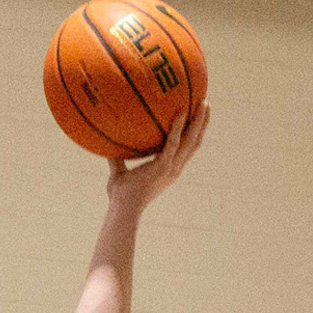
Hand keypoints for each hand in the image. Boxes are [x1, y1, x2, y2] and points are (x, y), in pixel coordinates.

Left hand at [106, 100, 209, 214]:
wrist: (123, 209)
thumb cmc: (120, 196)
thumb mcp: (119, 173)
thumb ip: (116, 159)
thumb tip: (107, 146)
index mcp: (169, 169)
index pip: (186, 149)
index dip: (193, 134)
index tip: (197, 119)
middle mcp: (175, 168)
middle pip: (195, 142)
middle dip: (202, 123)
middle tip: (205, 104)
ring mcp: (171, 167)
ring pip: (191, 140)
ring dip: (199, 122)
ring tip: (204, 103)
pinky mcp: (164, 166)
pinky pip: (173, 142)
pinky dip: (178, 127)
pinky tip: (181, 111)